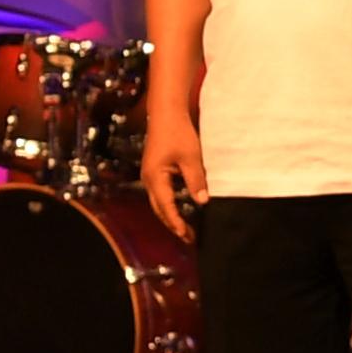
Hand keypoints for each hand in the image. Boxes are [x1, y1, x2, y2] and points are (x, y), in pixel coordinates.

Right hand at [141, 118, 208, 243]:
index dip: (176, 222)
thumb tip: (202, 202)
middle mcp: (149, 179)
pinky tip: (181, 208)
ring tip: (185, 228)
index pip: (165, 207)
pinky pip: (162, 193)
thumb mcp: (191, 157)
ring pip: (159, 202)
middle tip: (188, 238)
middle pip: (159, 208)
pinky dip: (170, 204)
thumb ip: (195, 180)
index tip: (186, 236)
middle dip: (172, 224)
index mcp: (155, 178)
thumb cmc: (178, 133)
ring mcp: (150, 175)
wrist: (166, 114)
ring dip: (171, 215)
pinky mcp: (156, 171)